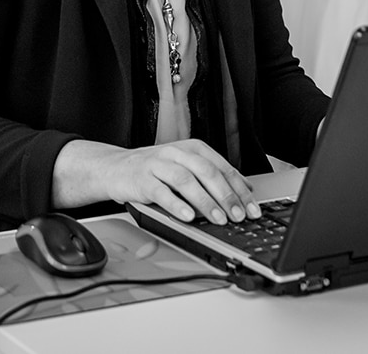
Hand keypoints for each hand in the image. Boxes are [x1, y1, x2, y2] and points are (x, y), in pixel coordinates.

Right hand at [55, 139, 260, 224]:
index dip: (240, 190)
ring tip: (218, 219)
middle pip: (207, 172)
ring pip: (186, 181)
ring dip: (205, 201)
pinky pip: (161, 192)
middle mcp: (176, 152)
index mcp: (192, 148)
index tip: (252, 210)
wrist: (115, 168)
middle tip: (238, 215)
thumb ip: (212, 177)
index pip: (222, 168)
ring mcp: (158, 164)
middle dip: (226, 196)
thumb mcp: (185, 168)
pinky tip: (188, 216)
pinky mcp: (142, 179)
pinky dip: (176, 205)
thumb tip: (245, 192)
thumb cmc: (154, 171)